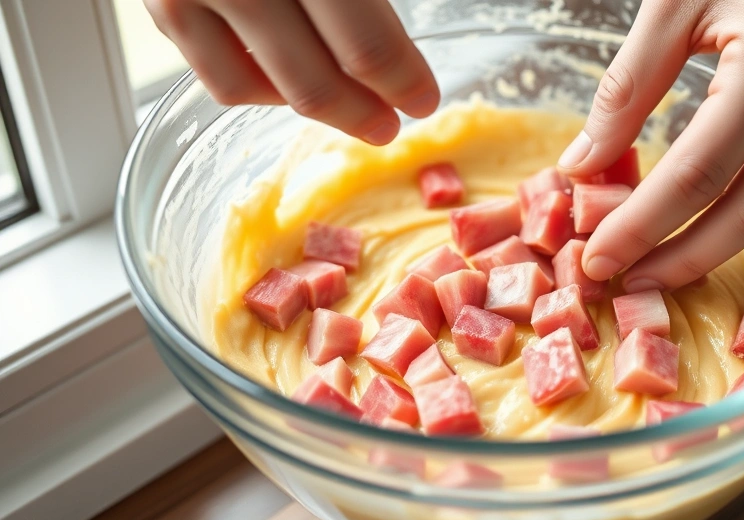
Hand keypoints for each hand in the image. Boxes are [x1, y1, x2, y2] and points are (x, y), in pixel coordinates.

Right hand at [144, 0, 439, 144]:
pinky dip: (260, 89)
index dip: (402, 81)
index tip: (422, 98)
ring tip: (344, 104)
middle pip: (314, 82)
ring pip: (261, 91)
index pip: (365, 46)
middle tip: (389, 123)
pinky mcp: (160, 5)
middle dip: (361, 113)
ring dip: (312, 108)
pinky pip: (218, 77)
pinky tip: (290, 79)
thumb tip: (399, 43)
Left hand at [559, 0, 743, 291]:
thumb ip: (626, 89)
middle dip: (683, 256)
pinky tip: (705, 226)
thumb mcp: (670, 3)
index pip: (699, 172)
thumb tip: (581, 166)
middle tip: (627, 282)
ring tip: (658, 266)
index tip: (598, 257)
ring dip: (717, 245)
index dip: (644, 225)